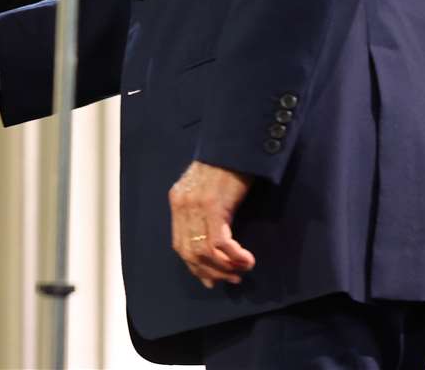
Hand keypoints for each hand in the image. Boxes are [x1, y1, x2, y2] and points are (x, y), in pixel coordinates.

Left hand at [168, 160, 255, 287]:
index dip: (195, 266)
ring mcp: (196, 206)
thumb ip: (204, 212)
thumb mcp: (208, 189)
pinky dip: (233, 256)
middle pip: (188, 252)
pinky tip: (246, 259)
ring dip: (224, 267)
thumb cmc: (227, 165)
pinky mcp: (213, 206)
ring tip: (241, 270)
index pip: (179, 244)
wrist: (236, 143)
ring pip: (203, 252)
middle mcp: (182, 205)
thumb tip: (214, 244)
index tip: (211, 280)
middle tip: (231, 279)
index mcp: (178, 201)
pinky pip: (219, 243)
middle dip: (210, 271)